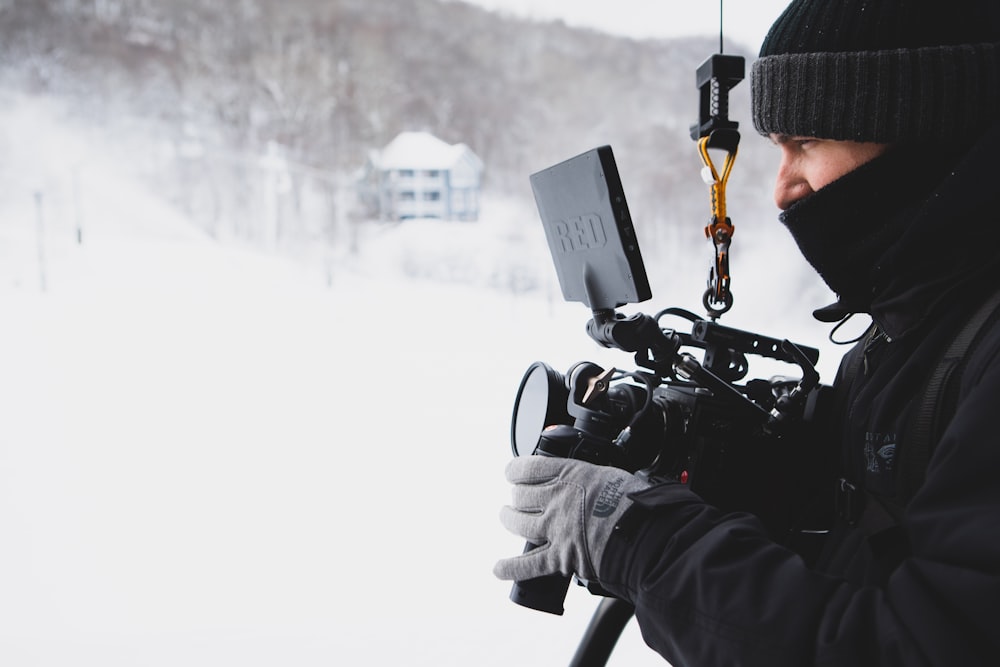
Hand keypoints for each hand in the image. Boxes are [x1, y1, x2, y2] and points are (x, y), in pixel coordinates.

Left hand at [493, 456, 649, 582]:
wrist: (645, 535)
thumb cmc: (636, 504)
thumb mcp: (610, 475)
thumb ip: (591, 478)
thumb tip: (590, 482)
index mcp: (570, 475)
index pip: (529, 468)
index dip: (515, 471)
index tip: (512, 473)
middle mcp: (557, 500)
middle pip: (520, 496)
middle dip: (515, 497)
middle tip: (516, 498)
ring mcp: (556, 529)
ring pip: (517, 523)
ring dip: (509, 519)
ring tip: (507, 517)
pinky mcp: (560, 558)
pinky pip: (527, 564)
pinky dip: (510, 568)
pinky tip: (498, 568)